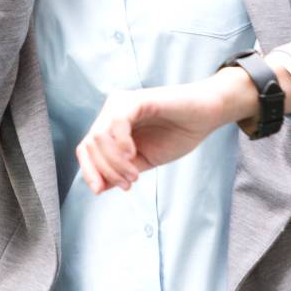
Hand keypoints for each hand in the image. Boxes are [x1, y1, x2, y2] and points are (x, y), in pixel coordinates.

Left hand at [75, 81, 227, 194]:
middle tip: (129, 183)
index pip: (85, 148)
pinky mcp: (137, 99)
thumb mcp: (144, 160)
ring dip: (115, 163)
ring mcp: (122, 103)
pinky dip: (121, 145)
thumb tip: (98, 186)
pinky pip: (117, 123)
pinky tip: (133, 155)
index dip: (88, 171)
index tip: (100, 191)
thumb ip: (120, 170)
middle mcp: (111, 110)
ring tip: (135, 174)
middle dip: (106, 171)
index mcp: (111, 124)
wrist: (205, 116)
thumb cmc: (178, 134)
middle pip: (89, 145)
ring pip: (99, 137)